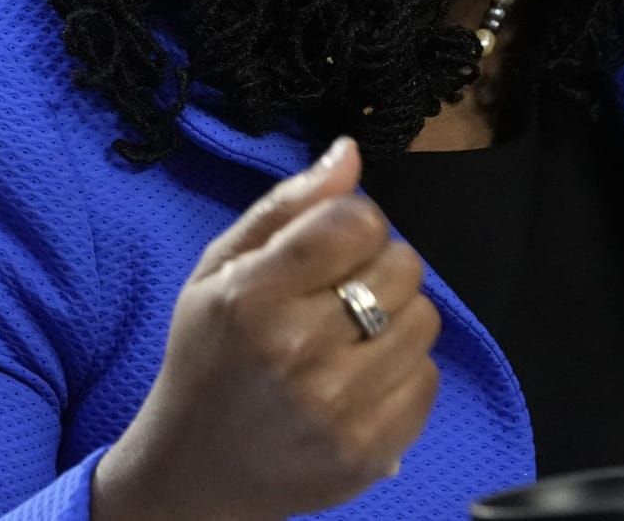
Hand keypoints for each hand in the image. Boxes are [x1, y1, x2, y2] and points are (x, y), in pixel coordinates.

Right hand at [92, 138, 440, 520]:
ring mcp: (336, 408)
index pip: (357, 221)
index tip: (334, 246)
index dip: (356, 223)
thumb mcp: (219, 269)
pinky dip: (404, 373)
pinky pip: (429, 379)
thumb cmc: (209, 356)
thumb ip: (287, 206)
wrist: (194, 471)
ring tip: (352, 338)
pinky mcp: (367, 451)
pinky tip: (361, 381)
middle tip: (340, 296)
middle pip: (403, 266)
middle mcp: (297, 351)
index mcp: (253, 296)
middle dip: (380, 268)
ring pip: (425, 320)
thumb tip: (349, 152)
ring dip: (397, 319)